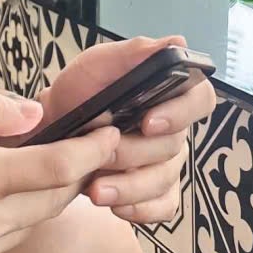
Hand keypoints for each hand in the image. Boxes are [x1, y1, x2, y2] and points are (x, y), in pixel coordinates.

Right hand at [0, 88, 120, 252]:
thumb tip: (36, 114)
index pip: (59, 167)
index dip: (92, 151)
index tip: (110, 137)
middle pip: (55, 202)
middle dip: (75, 175)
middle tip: (83, 151)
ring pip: (30, 227)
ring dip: (41, 201)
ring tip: (31, 174)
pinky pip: (0, 249)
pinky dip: (5, 225)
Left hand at [35, 34, 216, 224]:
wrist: (52, 128)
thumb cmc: (79, 92)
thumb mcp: (97, 64)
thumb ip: (133, 53)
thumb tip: (175, 43)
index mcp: (169, 94)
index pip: (200, 100)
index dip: (180, 113)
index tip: (148, 121)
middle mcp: (174, 130)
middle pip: (174, 147)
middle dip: (134, 153)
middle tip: (100, 153)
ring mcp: (166, 163)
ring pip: (164, 180)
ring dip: (130, 187)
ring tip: (95, 189)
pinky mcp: (155, 193)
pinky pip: (163, 207)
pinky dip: (140, 209)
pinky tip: (114, 206)